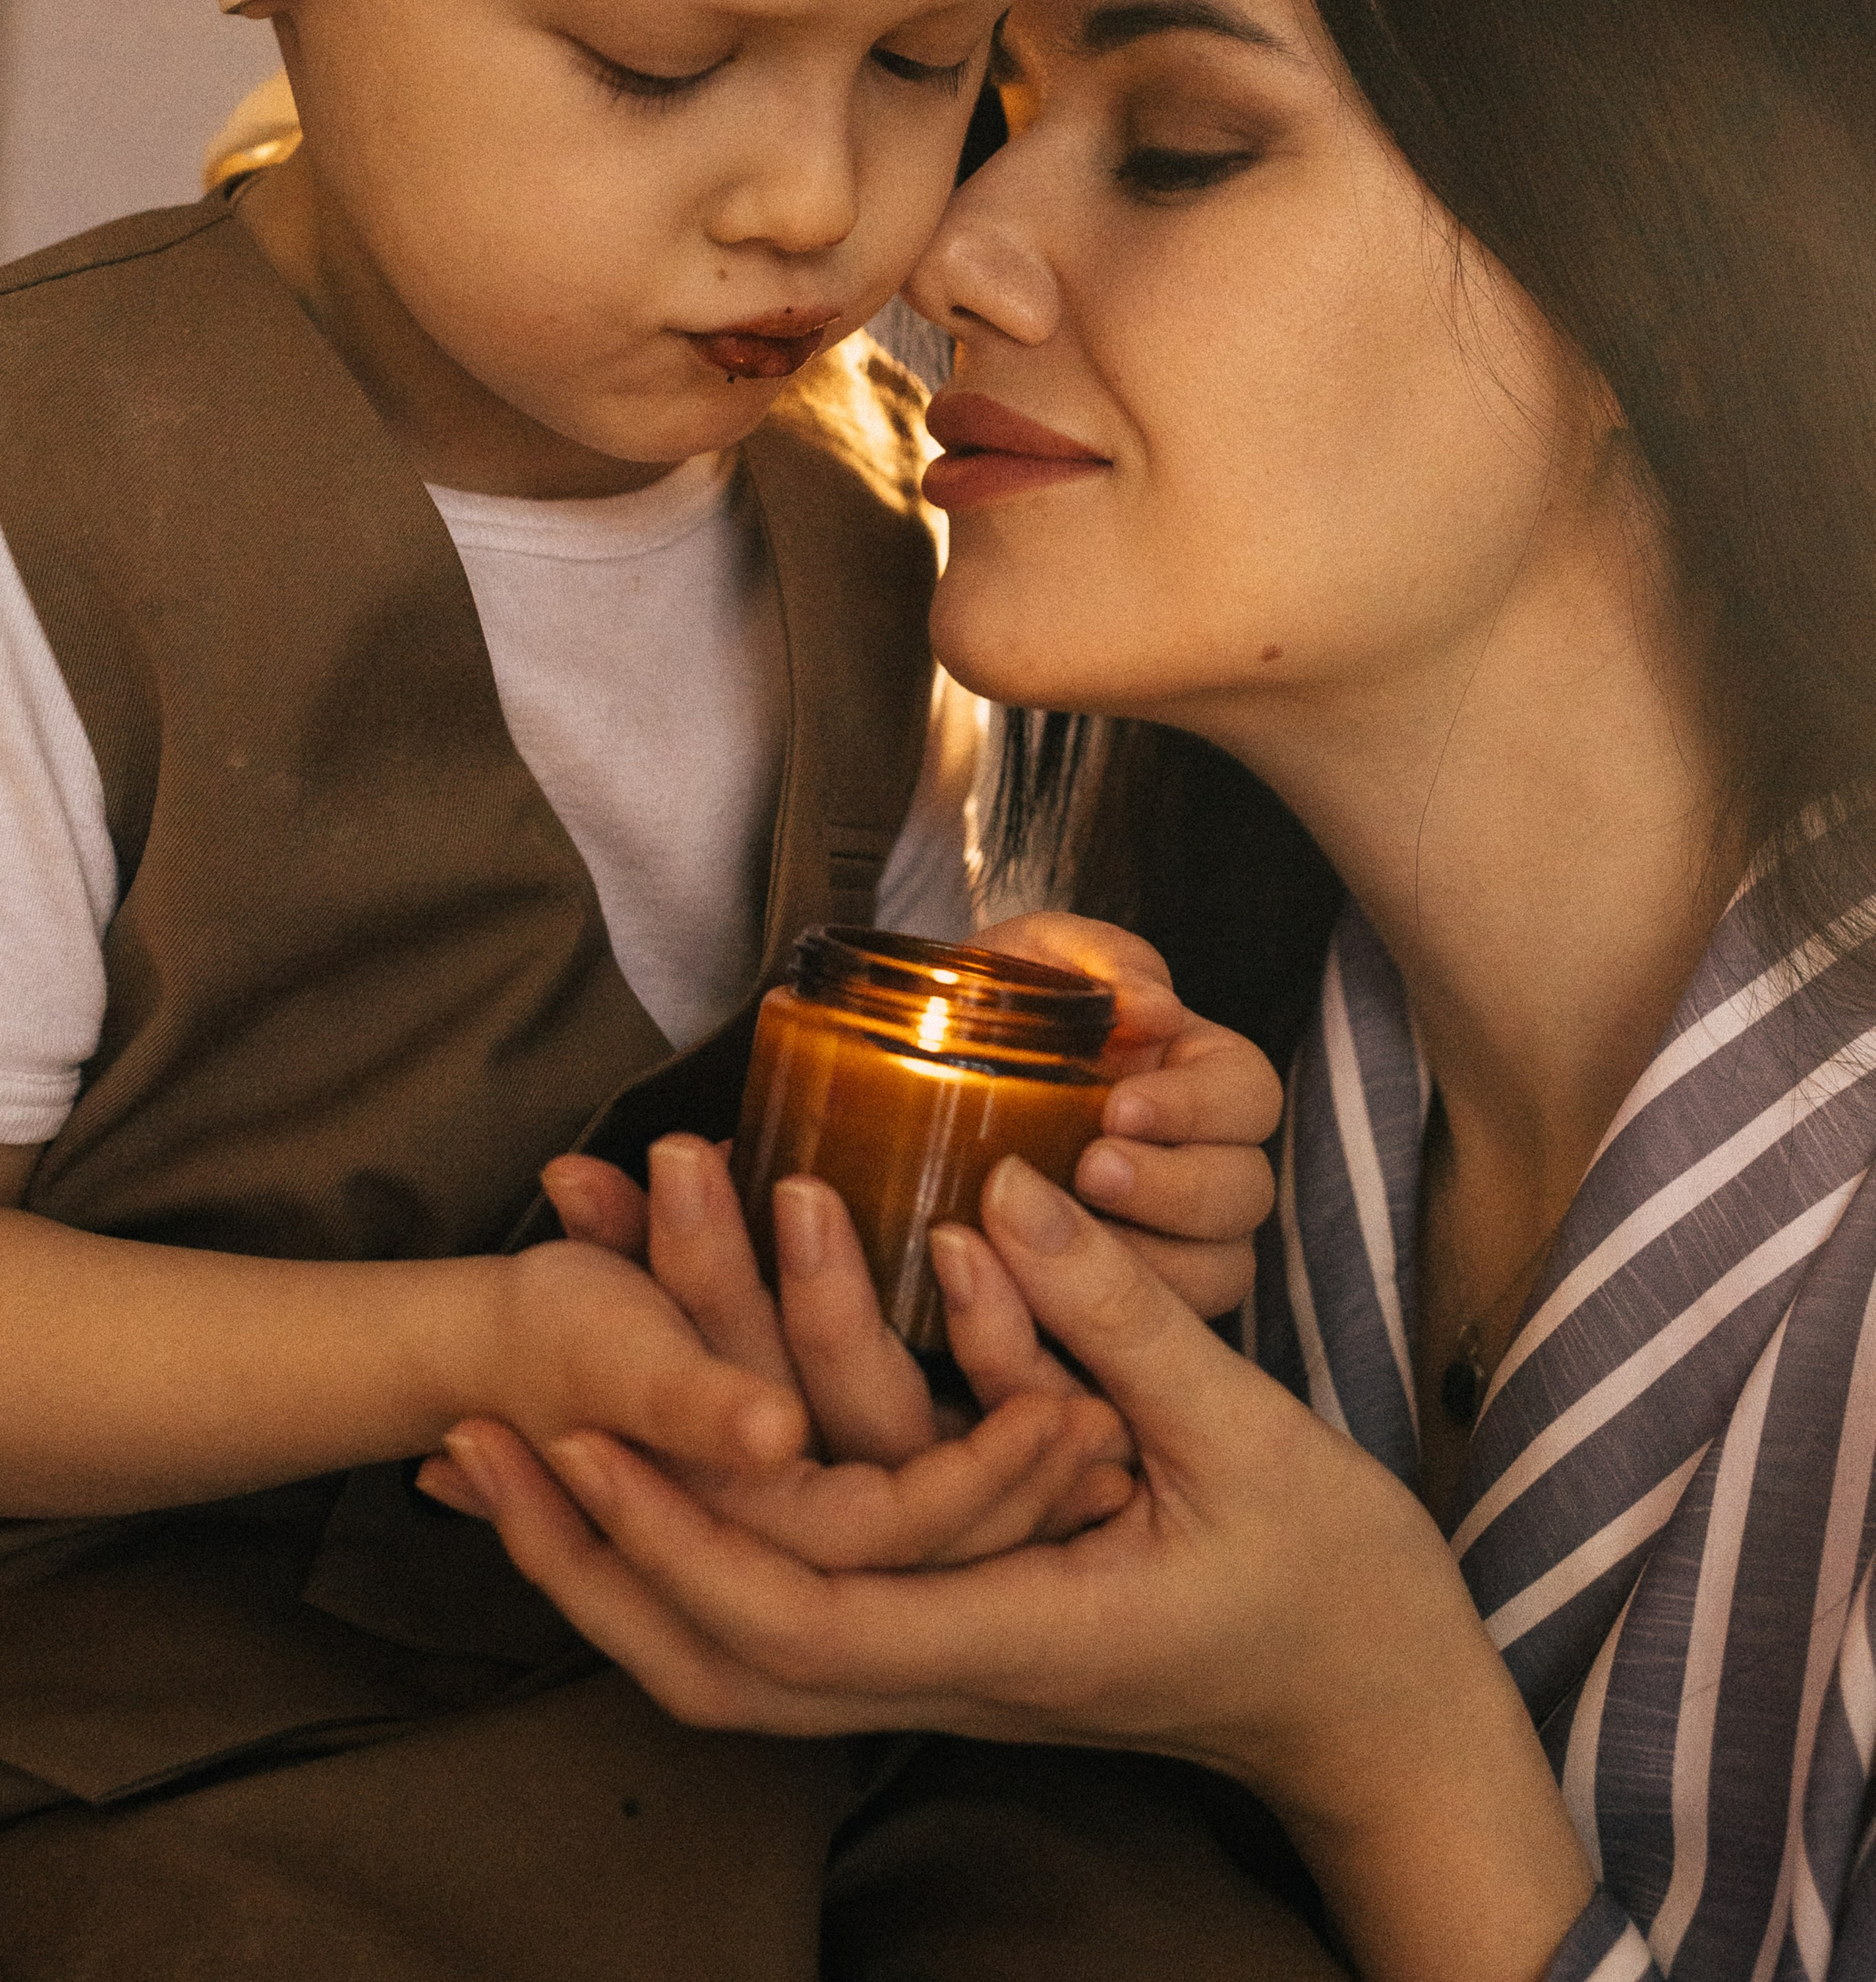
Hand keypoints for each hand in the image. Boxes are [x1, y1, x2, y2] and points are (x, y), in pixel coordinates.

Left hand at [440, 1158, 1593, 1981]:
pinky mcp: (940, 1630)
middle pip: (715, 1657)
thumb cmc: (1332, 1586)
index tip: (582, 1428)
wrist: (1372, 1711)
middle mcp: (946, 1664)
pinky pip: (780, 1609)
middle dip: (587, 1553)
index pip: (795, 1611)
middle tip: (475, 1439)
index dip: (678, 1527)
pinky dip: (688, 1544)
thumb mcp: (1250, 1440)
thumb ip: (1124, 1321)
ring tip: (506, 1453)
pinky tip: (633, 1476)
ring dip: (613, 1553)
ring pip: (730, 1647)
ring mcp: (935, 1660)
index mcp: (1009, 1633)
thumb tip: (1002, 1192)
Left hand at [977, 914, 1280, 1316]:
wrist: (914, 1076)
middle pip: (1244, 1194)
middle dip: (1174, 1188)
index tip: (1120, 1108)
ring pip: (1215, 1273)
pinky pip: (1149, 1332)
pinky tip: (1034, 1293)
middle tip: (1089, 1173)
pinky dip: (1101, 1321)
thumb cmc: (994, 1005)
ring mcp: (1173, 1241)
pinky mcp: (1124, 1303)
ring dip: (1147, 1262)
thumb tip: (1156, 1007)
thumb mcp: (1037, 956)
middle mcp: (1203, 1163)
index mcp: (1201, 1078)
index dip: (1199, 1109)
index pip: (1250, 1096)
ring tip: (1057, 1239)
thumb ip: (1099, 958)